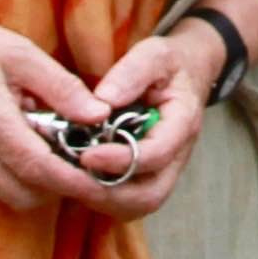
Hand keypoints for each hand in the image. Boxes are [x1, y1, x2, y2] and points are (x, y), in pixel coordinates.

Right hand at [0, 3, 118, 216]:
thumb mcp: (21, 53)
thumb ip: (62, 88)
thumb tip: (100, 115)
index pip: (39, 170)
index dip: (73, 182)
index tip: (100, 183)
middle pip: (24, 194)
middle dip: (55, 184)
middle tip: (73, 157)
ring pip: (4, 190)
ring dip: (29, 175)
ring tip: (35, 136)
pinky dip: (4, 166)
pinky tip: (5, 133)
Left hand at [78, 25, 230, 223]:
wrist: (187, 74)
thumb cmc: (169, 64)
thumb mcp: (155, 54)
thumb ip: (132, 73)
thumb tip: (102, 101)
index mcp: (183, 123)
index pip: (157, 155)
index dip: (121, 160)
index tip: (86, 154)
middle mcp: (177, 155)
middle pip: (150, 196)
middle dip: (108, 193)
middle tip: (71, 178)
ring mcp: (165, 170)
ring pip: (138, 205)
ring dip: (102, 199)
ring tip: (70, 179)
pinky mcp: (149, 175)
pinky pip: (128, 201)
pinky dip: (101, 196)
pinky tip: (77, 176)